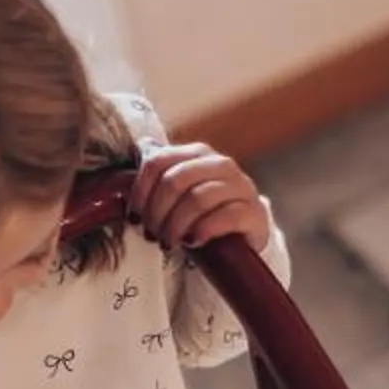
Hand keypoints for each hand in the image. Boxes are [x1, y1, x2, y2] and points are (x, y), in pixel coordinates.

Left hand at [136, 143, 272, 252]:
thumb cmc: (201, 213)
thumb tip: (140, 146)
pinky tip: (193, 241)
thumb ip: (159, 170)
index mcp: (197, 153)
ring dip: (176, 226)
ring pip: (198, 199)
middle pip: (175, 181)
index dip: (140, 192)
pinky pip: (224, 217)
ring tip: (170, 242)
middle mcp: (220, 164)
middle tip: (152, 234)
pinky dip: (203, 231)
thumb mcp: (179, 191)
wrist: (240, 236)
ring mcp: (240, 186)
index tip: (134, 217)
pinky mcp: (253, 211)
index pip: (157, 162)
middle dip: (157, 213)